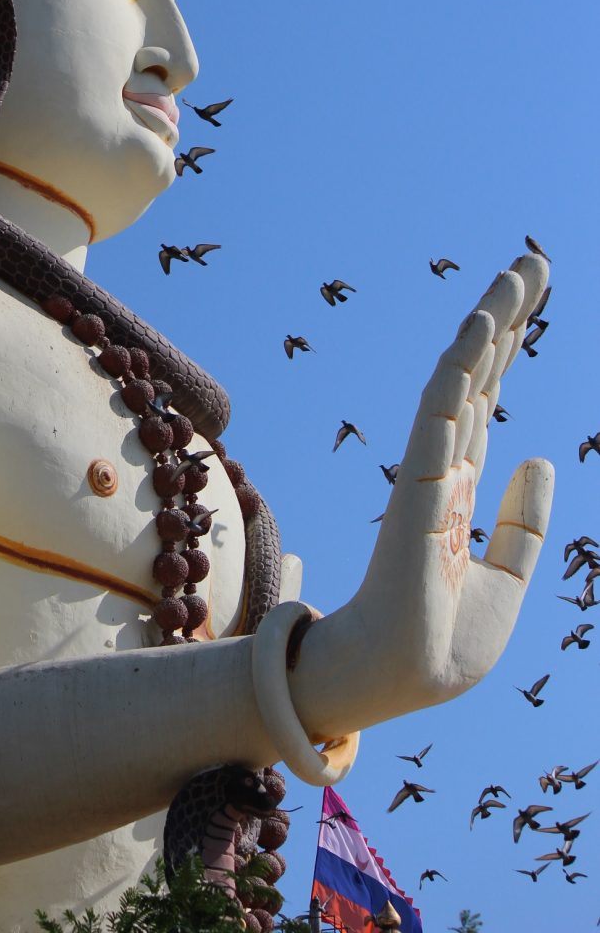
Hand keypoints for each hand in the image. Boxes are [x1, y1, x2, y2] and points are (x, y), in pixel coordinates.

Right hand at [352, 252, 552, 709]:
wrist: (404, 681)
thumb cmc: (443, 642)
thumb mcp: (507, 580)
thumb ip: (523, 523)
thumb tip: (539, 458)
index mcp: (461, 484)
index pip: (488, 396)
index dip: (510, 348)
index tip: (534, 300)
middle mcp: (445, 463)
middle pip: (480, 372)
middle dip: (509, 316)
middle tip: (535, 261)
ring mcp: (432, 467)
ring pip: (462, 375)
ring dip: (492, 321)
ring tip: (524, 271)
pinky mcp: (422, 481)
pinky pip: (441, 407)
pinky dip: (462, 362)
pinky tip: (486, 323)